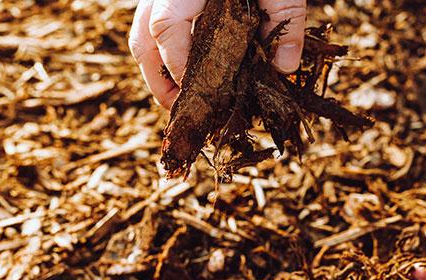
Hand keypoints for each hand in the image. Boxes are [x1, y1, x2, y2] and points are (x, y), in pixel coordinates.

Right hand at [129, 0, 305, 107]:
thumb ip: (284, 21)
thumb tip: (284, 69)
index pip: (167, 32)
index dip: (178, 70)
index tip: (198, 100)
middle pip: (143, 40)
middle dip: (159, 81)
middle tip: (181, 112)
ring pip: (141, 32)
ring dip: (156, 68)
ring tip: (179, 98)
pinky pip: (153, 21)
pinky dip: (164, 48)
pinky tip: (186, 66)